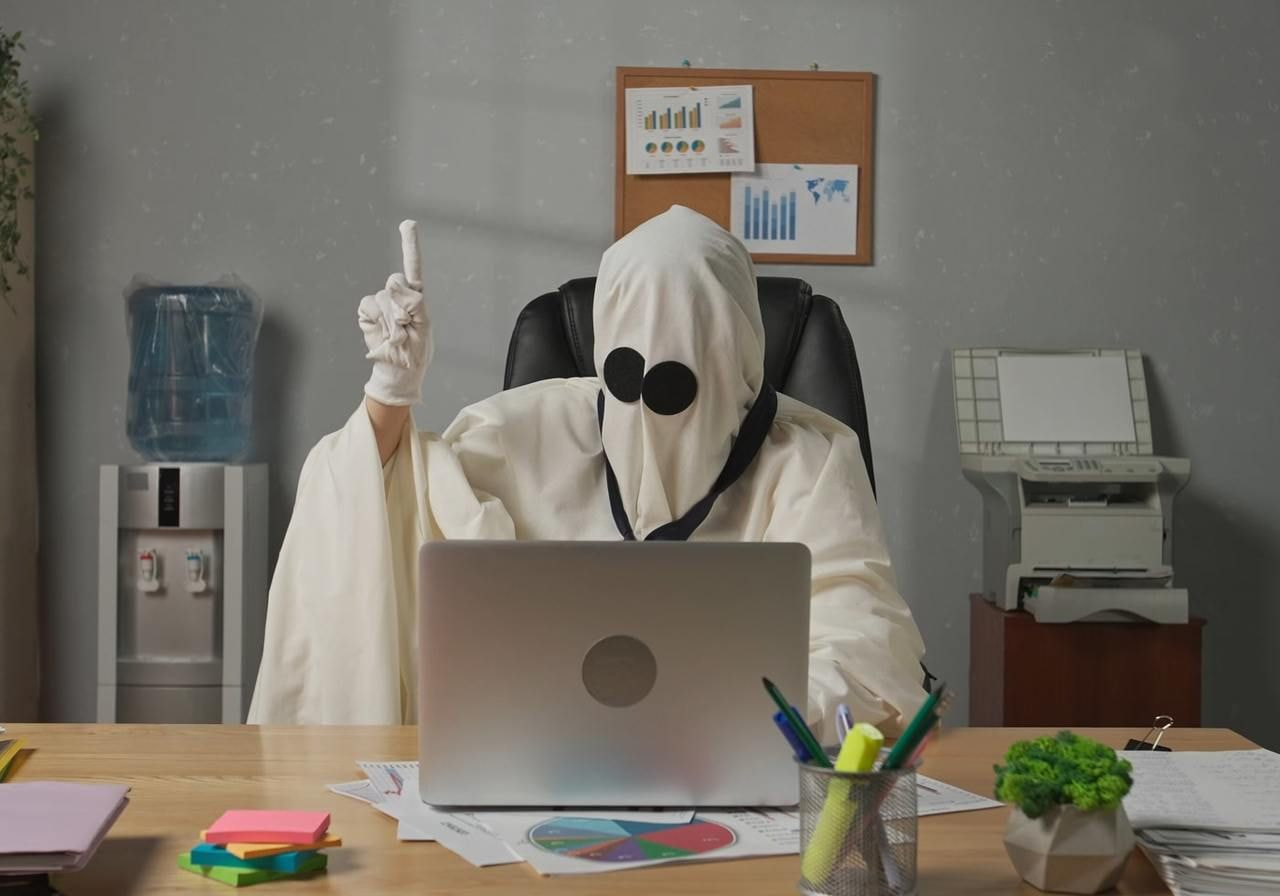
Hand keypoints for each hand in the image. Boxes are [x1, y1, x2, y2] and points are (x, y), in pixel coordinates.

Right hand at [358, 220, 432, 405]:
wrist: (398, 369)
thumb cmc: (416, 349)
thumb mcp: (424, 325)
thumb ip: (414, 302)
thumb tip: (392, 284)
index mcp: (416, 296)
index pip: (413, 265)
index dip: (409, 244)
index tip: (407, 223)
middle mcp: (397, 295)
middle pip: (395, 281)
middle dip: (402, 306)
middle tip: (407, 327)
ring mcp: (381, 303)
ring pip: (383, 296)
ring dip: (393, 319)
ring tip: (399, 336)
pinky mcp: (367, 311)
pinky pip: (369, 304)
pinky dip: (378, 319)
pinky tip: (385, 333)